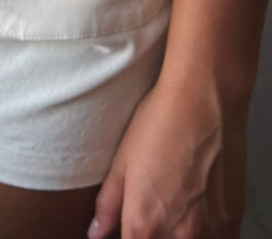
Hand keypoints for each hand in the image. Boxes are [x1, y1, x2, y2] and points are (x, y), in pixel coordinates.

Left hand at [89, 75, 247, 238]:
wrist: (203, 102)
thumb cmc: (159, 124)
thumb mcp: (122, 161)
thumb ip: (108, 205)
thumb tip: (96, 232)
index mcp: (144, 224)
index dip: (127, 238)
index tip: (128, 227)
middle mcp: (179, 235)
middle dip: (152, 236)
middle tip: (151, 213)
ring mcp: (209, 231)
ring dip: (176, 235)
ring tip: (173, 208)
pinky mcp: (232, 222)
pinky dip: (203, 234)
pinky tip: (195, 211)